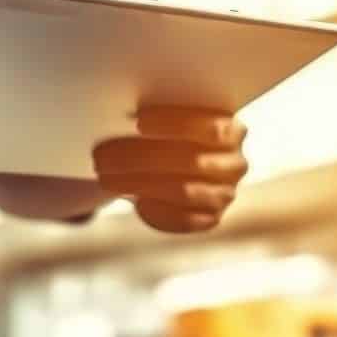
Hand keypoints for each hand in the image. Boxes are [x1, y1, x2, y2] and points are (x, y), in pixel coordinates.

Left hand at [94, 107, 247, 232]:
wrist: (172, 163)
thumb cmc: (164, 132)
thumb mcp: (165, 117)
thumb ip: (157, 117)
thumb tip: (122, 116)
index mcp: (232, 130)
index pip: (210, 128)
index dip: (174, 123)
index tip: (137, 120)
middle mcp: (235, 164)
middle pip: (191, 161)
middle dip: (141, 158)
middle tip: (102, 156)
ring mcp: (225, 195)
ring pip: (184, 192)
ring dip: (139, 184)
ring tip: (106, 177)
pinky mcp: (210, 219)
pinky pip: (184, 220)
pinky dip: (157, 211)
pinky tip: (135, 201)